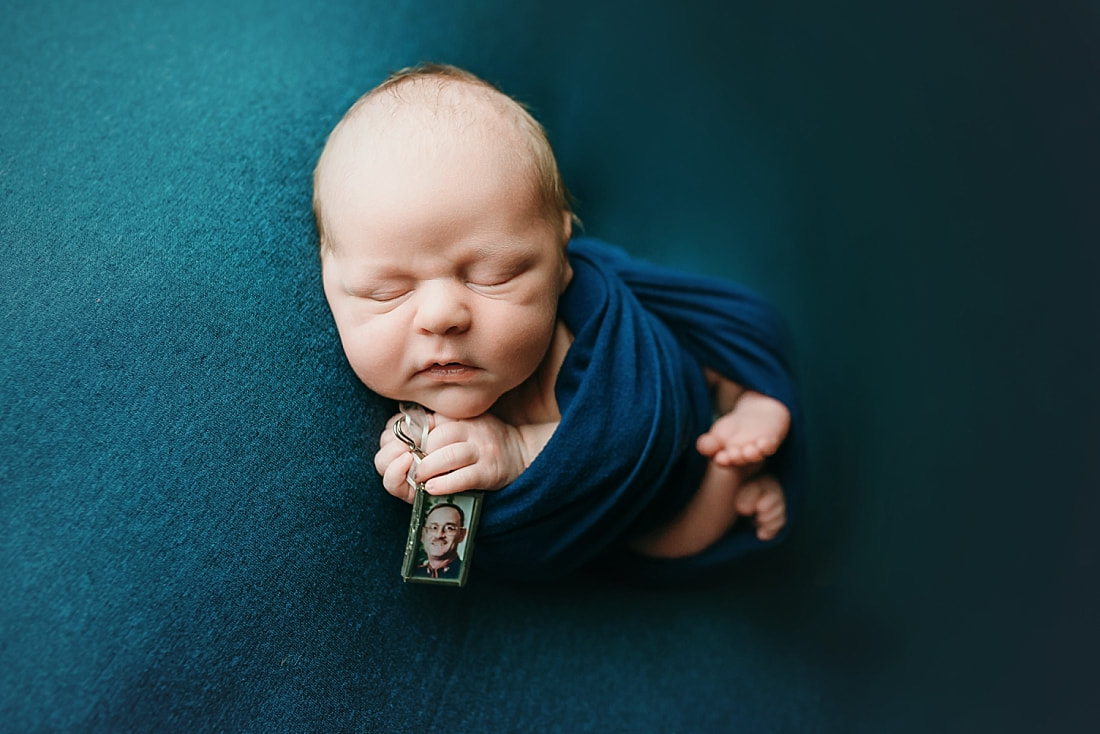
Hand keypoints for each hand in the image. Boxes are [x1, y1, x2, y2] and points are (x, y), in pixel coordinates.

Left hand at [374, 411, 529, 501]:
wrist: (519, 452)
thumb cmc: (477, 444)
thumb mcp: (454, 425)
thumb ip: (427, 426)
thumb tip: (391, 434)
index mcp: (454, 416)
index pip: (419, 420)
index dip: (400, 437)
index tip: (397, 450)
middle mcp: (468, 429)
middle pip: (431, 439)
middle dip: (411, 457)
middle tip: (406, 468)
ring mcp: (480, 449)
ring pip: (446, 456)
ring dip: (425, 470)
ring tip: (418, 479)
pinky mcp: (489, 471)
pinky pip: (462, 477)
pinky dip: (442, 484)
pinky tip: (431, 488)